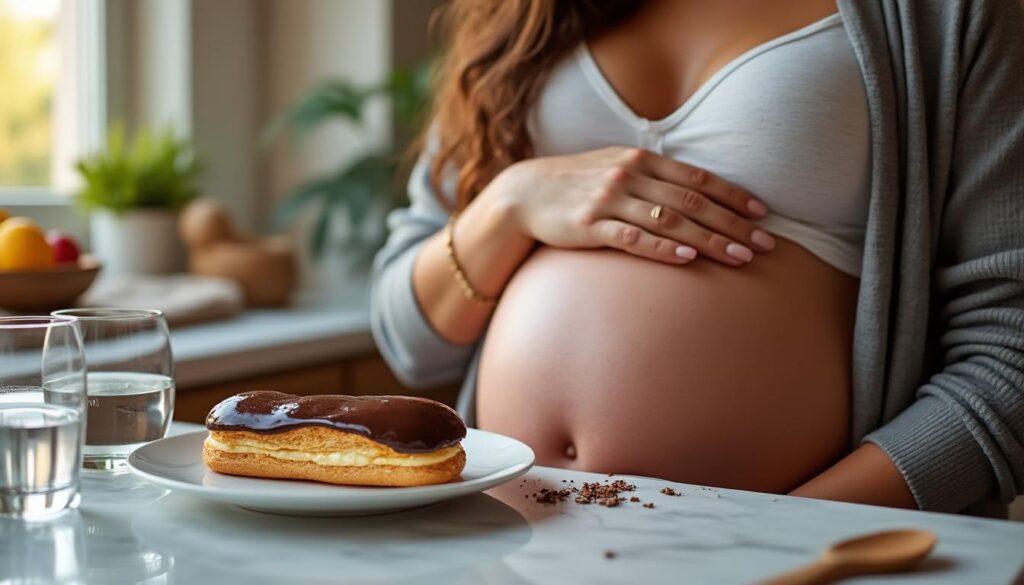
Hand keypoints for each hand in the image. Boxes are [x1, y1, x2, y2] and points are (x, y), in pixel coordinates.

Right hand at [491, 147, 773, 265]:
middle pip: (693, 202)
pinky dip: (663, 248)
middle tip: (765, 244)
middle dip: (734, 224)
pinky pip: (633, 238)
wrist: (525, 193)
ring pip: (671, 221)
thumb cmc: (577, 184)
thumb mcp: (616, 168)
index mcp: (640, 160)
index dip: (734, 196)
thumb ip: (653, 176)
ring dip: (710, 240)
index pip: (699, 178)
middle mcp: (630, 176)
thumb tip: (696, 191)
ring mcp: (610, 200)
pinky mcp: (591, 226)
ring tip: (740, 258)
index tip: (763, 214)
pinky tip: (687, 258)